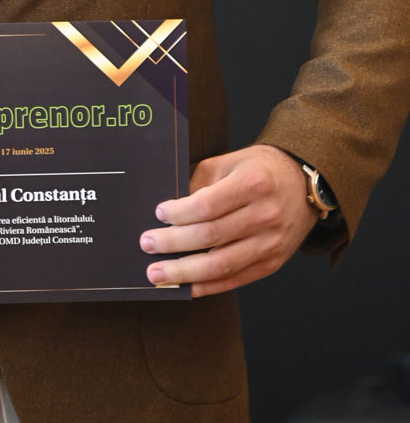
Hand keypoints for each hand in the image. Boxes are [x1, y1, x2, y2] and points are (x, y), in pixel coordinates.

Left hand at [139, 143, 318, 296]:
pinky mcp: (272, 264)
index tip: (159, 213)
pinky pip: (235, 280)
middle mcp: (264, 215)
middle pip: (210, 236)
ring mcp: (270, 243)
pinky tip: (185, 287)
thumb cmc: (259, 170)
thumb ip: (200, 183)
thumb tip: (169, 211)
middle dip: (173, 243)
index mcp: (252, 184)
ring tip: (157, 274)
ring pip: (220, 264)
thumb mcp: (229, 163)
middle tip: (147, 244)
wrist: (303, 186)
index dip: (180, 213)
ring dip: (184, 273)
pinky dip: (207, 286)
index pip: (208, 205)